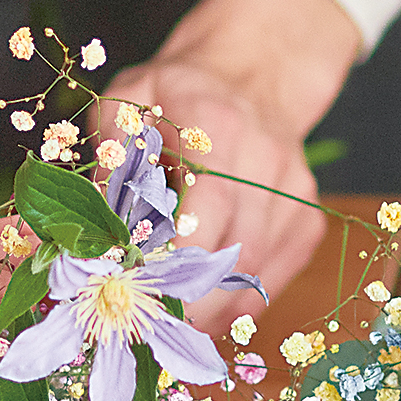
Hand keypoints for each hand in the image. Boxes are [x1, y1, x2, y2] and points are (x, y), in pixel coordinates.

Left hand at [108, 0, 361, 335]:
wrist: (254, 76)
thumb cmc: (179, 93)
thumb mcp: (130, 102)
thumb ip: (110, 155)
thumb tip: (93, 223)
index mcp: (223, 132)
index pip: (207, 214)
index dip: (173, 264)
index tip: (133, 292)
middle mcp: (270, 167)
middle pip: (235, 258)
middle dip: (188, 302)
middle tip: (143, 324)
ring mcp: (297, 199)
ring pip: (254, 280)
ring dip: (209, 311)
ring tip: (166, 322)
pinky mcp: (307, 225)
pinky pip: (269, 282)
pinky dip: (233, 303)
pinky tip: (199, 303)